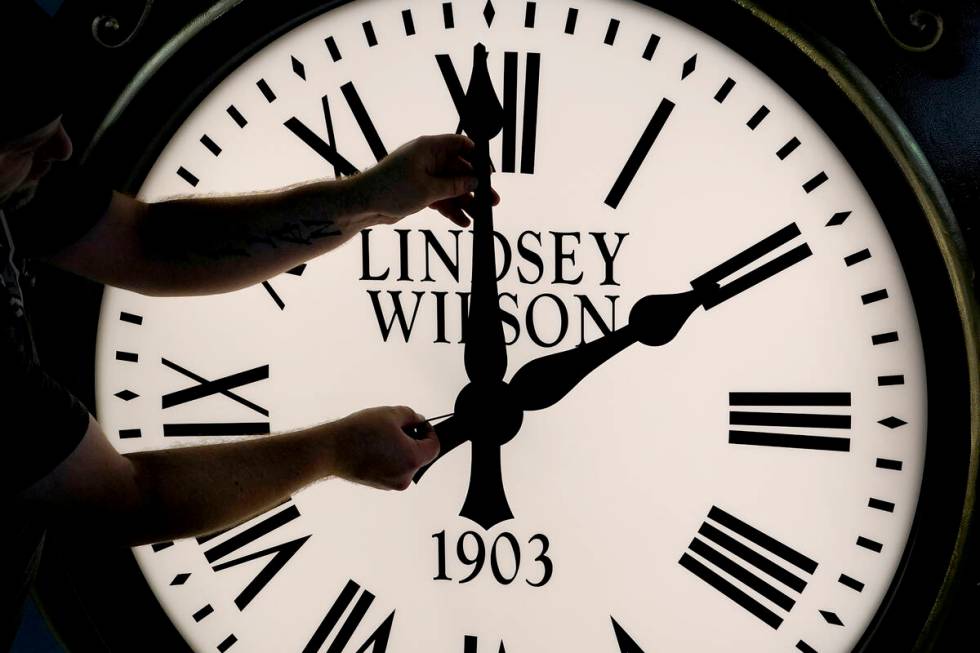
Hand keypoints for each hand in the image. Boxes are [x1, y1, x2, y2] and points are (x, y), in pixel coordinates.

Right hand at [326, 406, 439, 490]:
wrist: (330, 450)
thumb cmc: (359, 432)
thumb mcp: (391, 414)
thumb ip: (412, 416)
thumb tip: (418, 422)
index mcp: (412, 459)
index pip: (434, 446)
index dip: (429, 431)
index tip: (418, 423)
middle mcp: (405, 476)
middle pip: (420, 456)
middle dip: (413, 439)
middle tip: (397, 426)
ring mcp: (391, 483)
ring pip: (405, 462)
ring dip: (400, 448)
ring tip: (382, 435)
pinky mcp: (379, 484)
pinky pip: (392, 468)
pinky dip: (389, 457)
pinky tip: (374, 446)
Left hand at [358, 134, 497, 227]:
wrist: (363, 204)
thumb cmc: (391, 189)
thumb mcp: (428, 189)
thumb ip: (455, 186)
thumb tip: (475, 182)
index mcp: (430, 148)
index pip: (461, 144)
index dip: (478, 157)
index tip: (489, 174)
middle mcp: (428, 159)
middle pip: (460, 170)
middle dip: (475, 187)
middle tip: (492, 201)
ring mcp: (425, 176)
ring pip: (452, 188)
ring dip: (466, 202)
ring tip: (480, 217)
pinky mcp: (420, 192)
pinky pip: (442, 198)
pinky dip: (451, 209)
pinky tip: (463, 222)